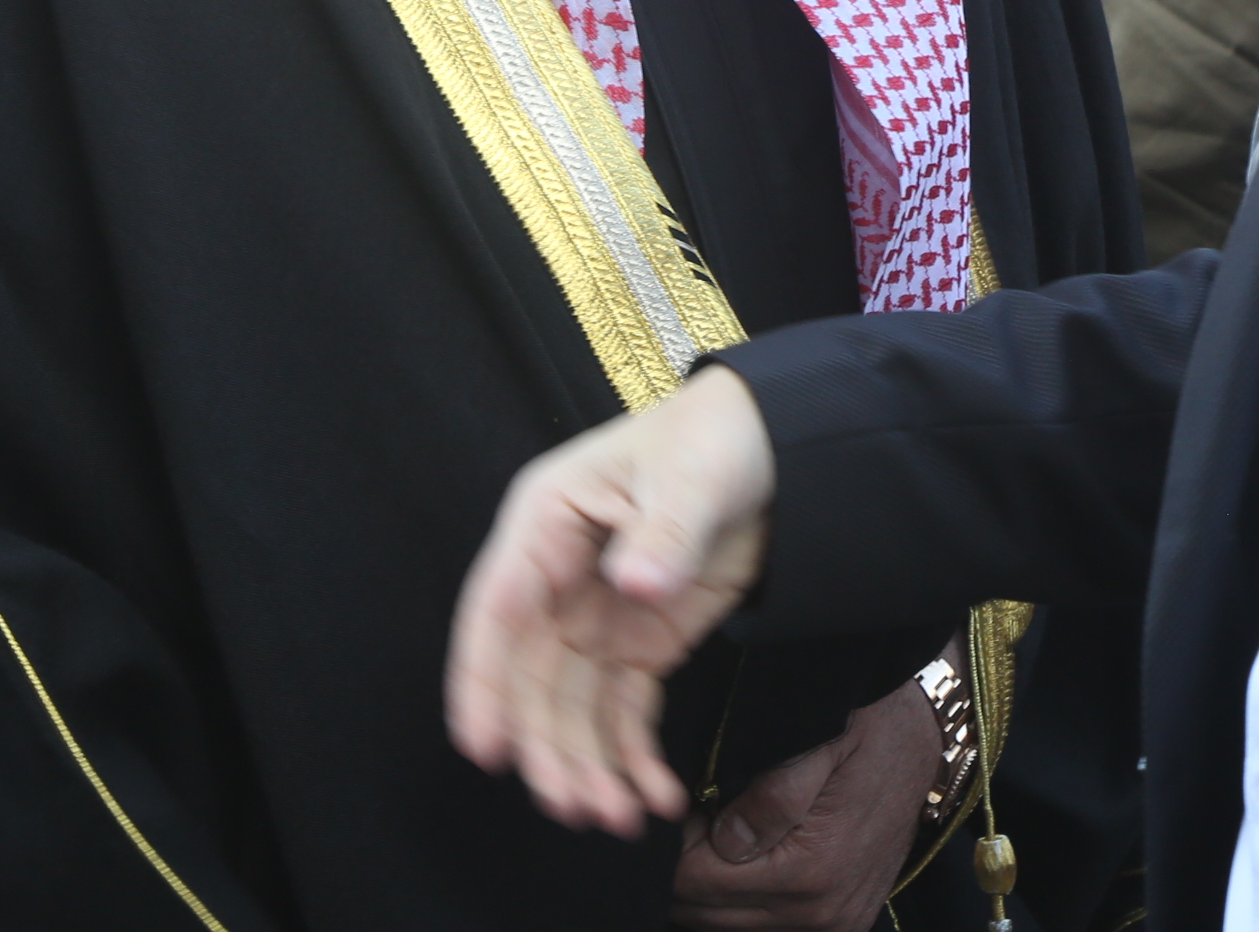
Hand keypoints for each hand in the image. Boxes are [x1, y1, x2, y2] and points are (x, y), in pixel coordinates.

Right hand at [445, 365, 777, 834]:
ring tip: (618, 819)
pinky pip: (623, 710)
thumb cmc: (712, 439)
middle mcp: (556, 577)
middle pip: (532, 677)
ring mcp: (595, 616)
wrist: (774, 449)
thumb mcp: (690, 476)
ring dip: (588, 765)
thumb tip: (634, 585)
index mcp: (545, 522)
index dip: (483, 682)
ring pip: (572, 707)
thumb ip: (664, 531)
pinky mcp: (637, 644)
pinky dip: (634, 756)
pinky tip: (657, 797)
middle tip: (574, 807)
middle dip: (548, 747)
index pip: (499, 609)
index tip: (484, 749)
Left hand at [668, 682, 942, 929]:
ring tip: (714, 833)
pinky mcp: (842, 922)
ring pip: (730, 925)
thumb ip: (771, 794)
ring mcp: (834, 923)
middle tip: (691, 819)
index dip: (675, 847)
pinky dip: (742, 900)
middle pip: (706, 914)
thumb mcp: (819, 740)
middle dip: (686, 871)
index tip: (678, 808)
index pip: (698, 883)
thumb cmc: (866, 731)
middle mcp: (821, 912)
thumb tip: (725, 841)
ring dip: (710, 888)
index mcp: (809, 871)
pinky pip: (765, 925)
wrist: (922, 743)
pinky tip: (740, 858)